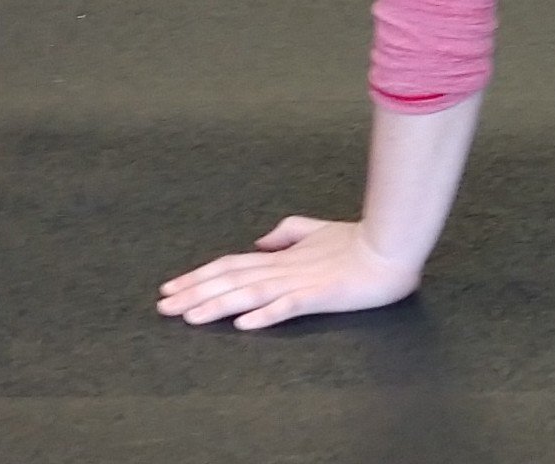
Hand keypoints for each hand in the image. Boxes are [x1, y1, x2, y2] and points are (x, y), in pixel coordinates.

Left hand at [156, 215, 421, 330]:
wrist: (391, 248)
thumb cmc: (358, 242)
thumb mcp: (317, 232)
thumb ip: (286, 234)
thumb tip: (260, 242)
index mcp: (280, 257)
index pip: (230, 265)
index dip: (198, 277)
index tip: (170, 289)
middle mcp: (282, 269)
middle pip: (230, 280)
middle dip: (194, 293)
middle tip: (163, 307)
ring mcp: (300, 283)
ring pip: (250, 293)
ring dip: (217, 305)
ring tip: (189, 317)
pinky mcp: (321, 296)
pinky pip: (288, 306)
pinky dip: (264, 314)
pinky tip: (243, 324)